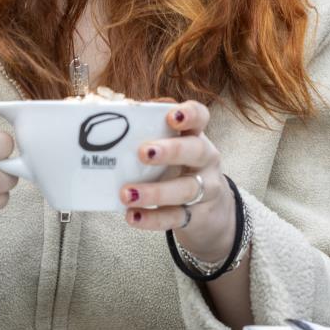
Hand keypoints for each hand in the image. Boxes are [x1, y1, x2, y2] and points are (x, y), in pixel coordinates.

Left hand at [122, 101, 233, 262]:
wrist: (210, 209)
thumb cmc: (180, 169)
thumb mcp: (173, 148)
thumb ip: (151, 132)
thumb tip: (119, 111)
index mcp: (196, 136)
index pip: (201, 117)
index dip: (190, 114)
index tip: (172, 116)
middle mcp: (205, 160)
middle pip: (196, 150)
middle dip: (171, 150)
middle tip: (143, 152)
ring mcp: (205, 189)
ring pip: (186, 188)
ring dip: (155, 191)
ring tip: (127, 193)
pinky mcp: (196, 215)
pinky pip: (175, 217)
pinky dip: (152, 218)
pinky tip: (133, 216)